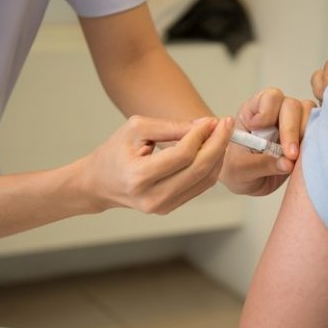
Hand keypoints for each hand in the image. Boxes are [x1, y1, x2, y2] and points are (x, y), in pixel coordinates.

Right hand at [83, 115, 233, 213]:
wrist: (100, 183)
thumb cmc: (115, 152)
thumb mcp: (136, 129)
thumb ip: (170, 127)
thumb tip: (205, 126)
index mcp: (138, 176)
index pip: (182, 155)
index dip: (201, 136)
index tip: (212, 120)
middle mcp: (152, 197)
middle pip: (199, 169)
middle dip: (218, 144)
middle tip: (226, 124)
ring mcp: (163, 206)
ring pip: (205, 180)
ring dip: (218, 155)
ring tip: (220, 134)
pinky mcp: (171, 208)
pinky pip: (200, 187)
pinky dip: (211, 167)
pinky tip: (211, 150)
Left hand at [219, 88, 315, 195]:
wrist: (246, 182)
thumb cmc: (236, 170)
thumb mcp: (240, 169)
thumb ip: (261, 164)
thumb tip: (287, 163)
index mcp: (253, 111)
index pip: (269, 98)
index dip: (267, 113)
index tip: (259, 131)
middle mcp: (276, 112)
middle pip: (292, 105)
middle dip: (291, 130)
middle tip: (290, 155)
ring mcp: (293, 123)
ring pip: (309, 115)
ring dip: (305, 135)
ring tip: (295, 158)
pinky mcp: (306, 136)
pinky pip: (319, 129)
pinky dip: (316, 142)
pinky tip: (305, 158)